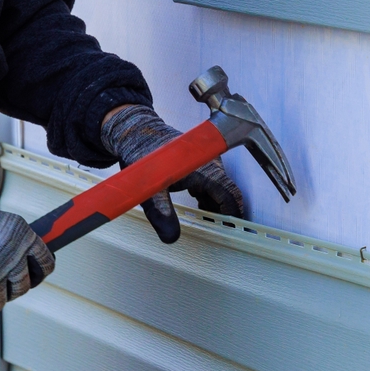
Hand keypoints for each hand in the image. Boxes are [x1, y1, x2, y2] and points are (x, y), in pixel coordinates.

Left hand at [101, 105, 244, 242]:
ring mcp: (208, 163)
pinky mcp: (201, 164)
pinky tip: (199, 210)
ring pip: (221, 190)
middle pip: (228, 194)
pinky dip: (209, 199)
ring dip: (216, 207)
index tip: (231, 232)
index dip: (233, 214)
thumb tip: (171, 238)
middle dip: (224, 214)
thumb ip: (161, 214)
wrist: (136, 132)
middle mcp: (212, 164)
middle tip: (217, 234)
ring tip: (208, 225)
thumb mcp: (150, 190)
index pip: (230, 195)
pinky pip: (213, 184)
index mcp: (206, 169)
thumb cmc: (144, 155)